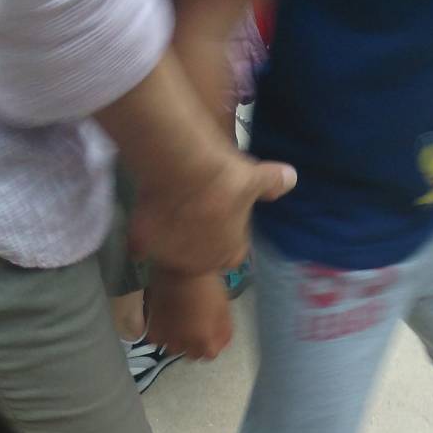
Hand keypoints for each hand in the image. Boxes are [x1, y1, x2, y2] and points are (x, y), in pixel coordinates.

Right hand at [131, 148, 294, 274]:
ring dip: (170, 238)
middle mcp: (201, 263)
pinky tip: (143, 217)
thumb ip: (271, 183)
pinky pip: (140, 245)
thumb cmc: (225, 177)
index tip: (221, 218)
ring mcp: (171, 256)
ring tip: (168, 208)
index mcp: (230, 253)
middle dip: (197, 240)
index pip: (231, 254)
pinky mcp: (145, 244)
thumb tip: (292, 178)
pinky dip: (141, 235)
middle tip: (192, 210)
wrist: (184, 169)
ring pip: (170, 252)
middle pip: (199, 256)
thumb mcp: (253, 178)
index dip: (226, 237)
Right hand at [147, 271, 232, 359]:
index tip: (211, 333)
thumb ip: (224, 331)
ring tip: (179, 325)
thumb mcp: (223, 309)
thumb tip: (223, 345)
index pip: (210, 355)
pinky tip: (166, 322)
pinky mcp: (153, 326)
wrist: (181, 267)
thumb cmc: (207, 286)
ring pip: (173, 348)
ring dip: (178, 341)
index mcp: (204, 341)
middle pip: (191, 354)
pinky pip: (157, 338)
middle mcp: (184, 344)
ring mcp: (167, 337)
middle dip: (195, 344)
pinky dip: (161, 334)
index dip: (211, 343)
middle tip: (195, 328)